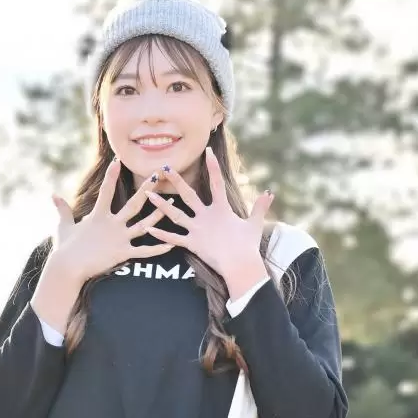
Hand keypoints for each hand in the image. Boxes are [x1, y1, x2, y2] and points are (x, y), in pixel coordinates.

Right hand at [50, 159, 173, 283]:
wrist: (68, 267)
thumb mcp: (63, 226)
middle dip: (146, 189)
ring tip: (172, 203)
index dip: (111, 176)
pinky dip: (157, 248)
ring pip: (144, 224)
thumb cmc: (65, 248)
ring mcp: (119, 238)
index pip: (106, 191)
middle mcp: (112, 224)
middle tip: (157, 175)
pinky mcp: (123, 253)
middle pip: (134, 204)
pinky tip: (170, 243)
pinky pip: (144, 251)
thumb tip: (53, 195)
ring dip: (158, 214)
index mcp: (98, 215)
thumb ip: (62, 210)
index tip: (118, 161)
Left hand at [142, 147, 272, 288]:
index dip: (213, 166)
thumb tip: (270, 193)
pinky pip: (174, 239)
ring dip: (161, 205)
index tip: (206, 151)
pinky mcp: (193, 244)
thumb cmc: (248, 246)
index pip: (217, 182)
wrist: (240, 265)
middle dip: (176, 180)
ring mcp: (198, 230)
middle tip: (164, 167)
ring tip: (147, 195)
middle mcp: (207, 216)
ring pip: (175, 215)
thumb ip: (260, 207)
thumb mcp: (255, 224)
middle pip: (188, 195)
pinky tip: (148, 228)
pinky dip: (161, 235)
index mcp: (222, 209)